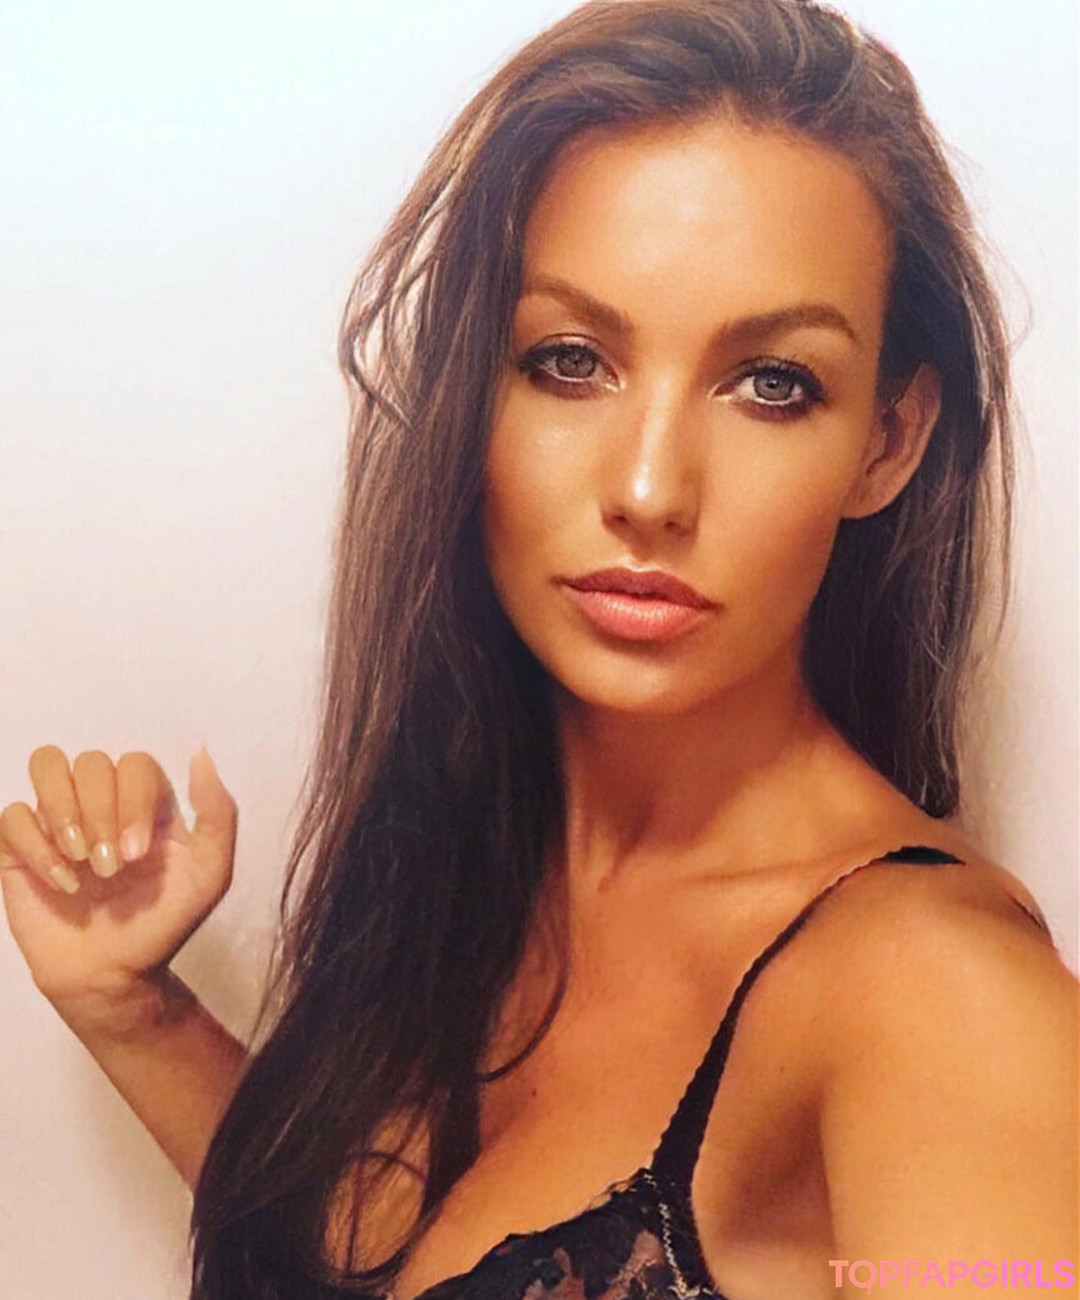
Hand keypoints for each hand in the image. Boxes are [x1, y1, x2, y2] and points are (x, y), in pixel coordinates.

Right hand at [0, 746, 236, 1028]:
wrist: (116, 975)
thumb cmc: (162, 923)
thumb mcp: (210, 872)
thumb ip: (218, 812)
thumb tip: (201, 754)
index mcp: (145, 801)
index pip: (136, 763)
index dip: (134, 800)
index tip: (137, 855)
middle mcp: (101, 801)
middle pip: (92, 762)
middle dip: (100, 814)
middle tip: (110, 867)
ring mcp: (59, 820)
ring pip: (48, 765)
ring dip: (64, 810)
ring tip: (80, 858)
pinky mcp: (20, 847)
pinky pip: (13, 816)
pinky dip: (36, 846)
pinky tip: (62, 883)